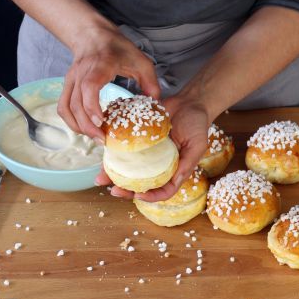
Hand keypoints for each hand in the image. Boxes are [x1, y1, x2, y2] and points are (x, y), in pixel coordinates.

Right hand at [57, 26, 159, 141]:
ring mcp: (71, 79)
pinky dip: (71, 121)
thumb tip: (155, 105)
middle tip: (102, 140)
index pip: (89, 86)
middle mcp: (82, 72)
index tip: (101, 122)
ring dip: (78, 126)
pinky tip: (84, 129)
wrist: (93, 35)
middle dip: (87, 126)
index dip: (92, 106)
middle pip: (76, 103)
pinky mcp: (67, 85)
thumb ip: (150, 83)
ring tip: (95, 137)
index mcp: (101, 64)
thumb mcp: (141, 61)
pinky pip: (63, 107)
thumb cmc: (118, 48)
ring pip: (67, 107)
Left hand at [95, 94, 209, 201]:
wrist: (189, 102)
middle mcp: (159, 165)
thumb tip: (177, 180)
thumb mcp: (198, 145)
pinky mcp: (139, 140)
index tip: (138, 194)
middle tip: (113, 190)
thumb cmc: (197, 124)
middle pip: (142, 184)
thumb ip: (188, 163)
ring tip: (100, 178)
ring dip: (114, 175)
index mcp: (174, 170)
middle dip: (126, 190)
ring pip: (129, 170)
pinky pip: (126, 150)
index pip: (163, 191)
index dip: (151, 196)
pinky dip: (114, 154)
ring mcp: (148, 154)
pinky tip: (104, 156)